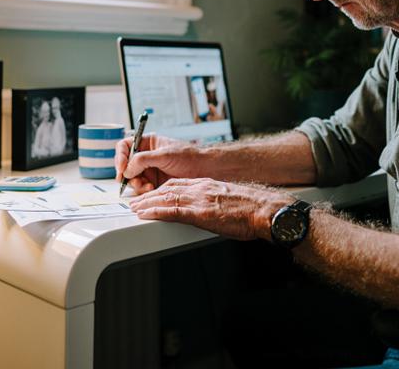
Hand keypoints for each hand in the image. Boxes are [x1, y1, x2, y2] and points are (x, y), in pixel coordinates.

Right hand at [116, 134, 211, 193]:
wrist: (204, 170)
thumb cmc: (189, 157)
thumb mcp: (164, 155)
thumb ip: (143, 160)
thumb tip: (126, 169)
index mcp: (147, 143)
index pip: (125, 146)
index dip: (120, 156)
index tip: (121, 167)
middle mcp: (146, 156)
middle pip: (125, 164)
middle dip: (127, 173)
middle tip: (129, 179)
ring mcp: (149, 170)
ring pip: (131, 178)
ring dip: (136, 183)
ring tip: (147, 185)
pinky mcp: (153, 183)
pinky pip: (140, 188)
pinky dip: (142, 190)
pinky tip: (151, 188)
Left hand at [129, 178, 293, 240]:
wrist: (264, 210)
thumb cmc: (253, 208)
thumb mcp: (230, 199)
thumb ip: (217, 201)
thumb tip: (214, 210)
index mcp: (208, 185)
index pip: (179, 184)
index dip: (162, 189)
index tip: (153, 193)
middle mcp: (201, 188)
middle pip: (168, 189)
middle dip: (150, 195)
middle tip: (136, 201)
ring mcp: (199, 200)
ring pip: (165, 198)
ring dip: (147, 203)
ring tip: (134, 208)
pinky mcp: (199, 214)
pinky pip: (171, 211)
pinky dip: (155, 212)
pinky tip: (145, 215)